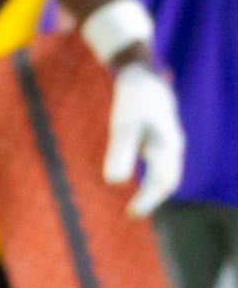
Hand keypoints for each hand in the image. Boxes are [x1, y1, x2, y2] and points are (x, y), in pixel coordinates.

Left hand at [107, 58, 183, 217]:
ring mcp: (168, 140)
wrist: (141, 74)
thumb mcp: (124, 125)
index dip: (148, 200)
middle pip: (167, 179)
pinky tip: (136, 178)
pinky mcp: (159, 136)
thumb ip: (120, 152)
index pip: (162, 182)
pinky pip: (159, 162)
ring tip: (135, 203)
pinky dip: (150, 175)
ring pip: (165, 171)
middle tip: (132, 214)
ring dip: (152, 188)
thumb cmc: (133, 99)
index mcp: (168, 146)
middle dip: (152, 197)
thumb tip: (114, 182)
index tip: (132, 213)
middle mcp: (172, 145)